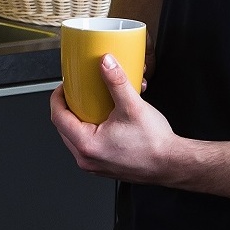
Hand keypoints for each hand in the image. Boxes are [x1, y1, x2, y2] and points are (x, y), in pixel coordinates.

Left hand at [49, 53, 180, 184]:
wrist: (171, 164)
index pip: (58, 117)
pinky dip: (89, 131)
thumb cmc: (155, 144)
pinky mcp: (103, 166)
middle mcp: (86, 159)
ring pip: (74, 138)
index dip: (58, 98)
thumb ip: (117, 82)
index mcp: (87, 145)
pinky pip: (87, 146)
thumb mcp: (133, 106)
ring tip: (90, 105)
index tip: (64, 87)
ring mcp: (94, 165)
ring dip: (78, 120)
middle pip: (63, 128)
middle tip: (77, 93)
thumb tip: (106, 63)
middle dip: (68, 108)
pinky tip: (102, 121)